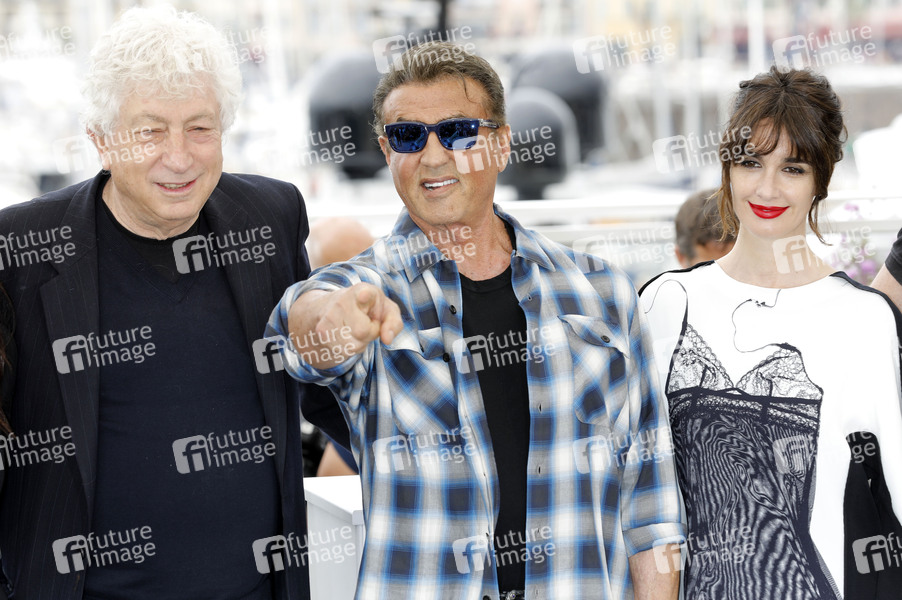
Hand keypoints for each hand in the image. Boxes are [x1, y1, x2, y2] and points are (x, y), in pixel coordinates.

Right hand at [288, 284, 402, 368]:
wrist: (333, 306)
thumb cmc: (368, 308)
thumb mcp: (387, 310)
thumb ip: (393, 323)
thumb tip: (387, 339)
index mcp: (363, 291)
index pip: (365, 293)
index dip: (366, 295)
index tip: (365, 295)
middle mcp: (343, 301)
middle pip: (364, 331)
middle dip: (371, 332)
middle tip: (366, 322)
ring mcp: (330, 315)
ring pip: (354, 345)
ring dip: (360, 342)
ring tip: (355, 327)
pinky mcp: (321, 330)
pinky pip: (344, 351)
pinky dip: (349, 347)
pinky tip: (346, 333)